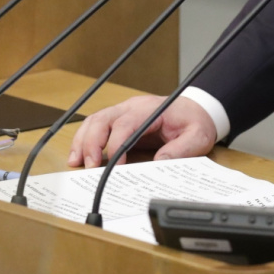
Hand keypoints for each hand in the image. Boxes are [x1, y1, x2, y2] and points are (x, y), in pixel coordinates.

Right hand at [67, 95, 216, 167]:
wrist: (197, 110)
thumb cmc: (195, 121)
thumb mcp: (198, 137)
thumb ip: (181, 149)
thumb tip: (159, 161)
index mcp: (151, 110)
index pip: (127, 123)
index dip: (117, 144)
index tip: (115, 166)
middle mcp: (133, 107)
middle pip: (103, 119)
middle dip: (92, 142)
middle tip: (89, 166)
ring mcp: (125, 112)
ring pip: (95, 120)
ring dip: (83, 140)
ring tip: (76, 162)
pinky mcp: (121, 121)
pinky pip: (98, 126)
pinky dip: (85, 139)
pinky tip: (80, 156)